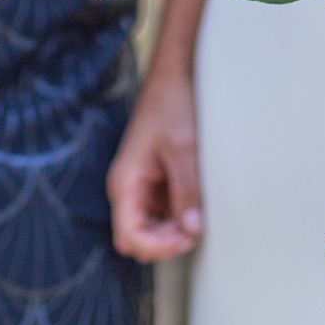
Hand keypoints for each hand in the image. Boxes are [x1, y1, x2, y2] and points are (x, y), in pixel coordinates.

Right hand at [106, 65, 202, 261]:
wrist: (171, 77)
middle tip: (195, 230)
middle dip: (164, 243)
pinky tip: (195, 207)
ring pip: (150, 228)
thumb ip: (187, 191)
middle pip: (137, 238)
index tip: (186, 239)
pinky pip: (161, 212)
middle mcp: (127, 189)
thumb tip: (193, 229)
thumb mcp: (183, 150)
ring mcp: (140, 187)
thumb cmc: (171, 107)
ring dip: (172, 231)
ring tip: (198, 218)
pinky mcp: (153, 182)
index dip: (157, 246)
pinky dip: (177, 216)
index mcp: (125, 183)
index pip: (130, 236)